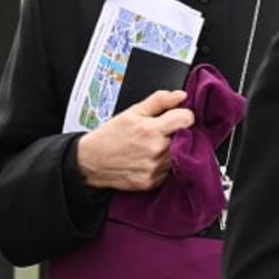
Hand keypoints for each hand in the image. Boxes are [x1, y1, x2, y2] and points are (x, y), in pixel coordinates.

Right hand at [76, 89, 193, 191]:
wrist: (92, 161)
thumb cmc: (110, 136)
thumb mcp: (132, 112)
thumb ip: (159, 101)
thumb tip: (181, 96)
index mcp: (151, 130)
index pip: (186, 119)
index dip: (183, 115)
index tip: (177, 117)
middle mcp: (155, 151)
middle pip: (186, 137)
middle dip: (178, 132)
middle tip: (163, 133)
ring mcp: (155, 169)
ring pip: (180, 155)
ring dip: (173, 150)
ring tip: (155, 146)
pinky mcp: (153, 182)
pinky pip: (170, 171)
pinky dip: (165, 165)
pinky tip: (151, 159)